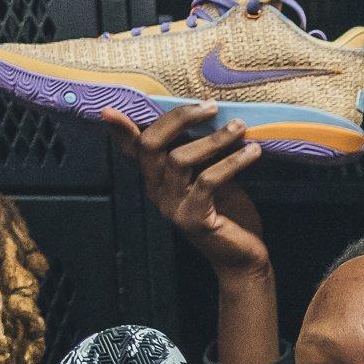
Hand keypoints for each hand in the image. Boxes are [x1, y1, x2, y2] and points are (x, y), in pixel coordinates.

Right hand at [114, 102, 272, 282]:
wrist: (242, 255)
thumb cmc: (228, 210)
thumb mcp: (210, 173)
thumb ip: (198, 150)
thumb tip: (203, 113)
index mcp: (156, 178)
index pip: (133, 148)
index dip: (121, 129)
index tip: (110, 109)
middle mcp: (156, 191)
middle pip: (150, 145)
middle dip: (178, 119)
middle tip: (211, 107)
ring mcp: (171, 206)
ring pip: (178, 159)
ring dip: (213, 139)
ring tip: (239, 128)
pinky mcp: (192, 218)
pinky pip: (207, 181)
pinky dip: (232, 162)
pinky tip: (253, 152)